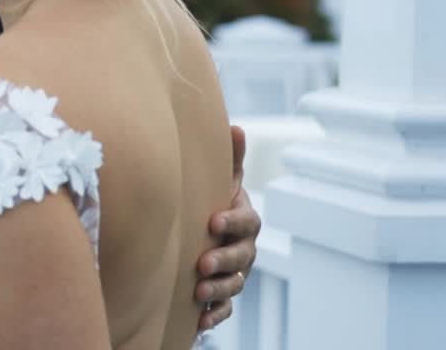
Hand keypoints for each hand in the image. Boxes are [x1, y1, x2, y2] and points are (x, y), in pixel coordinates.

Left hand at [195, 125, 260, 329]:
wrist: (198, 231)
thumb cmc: (209, 200)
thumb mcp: (217, 181)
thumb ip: (229, 159)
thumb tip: (236, 126)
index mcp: (243, 219)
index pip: (248, 221)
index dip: (233, 222)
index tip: (213, 222)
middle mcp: (244, 247)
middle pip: (243, 257)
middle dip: (224, 260)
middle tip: (202, 263)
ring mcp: (236, 272)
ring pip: (235, 284)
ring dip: (219, 289)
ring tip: (198, 291)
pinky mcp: (222, 296)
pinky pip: (225, 309)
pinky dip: (215, 314)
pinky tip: (201, 319)